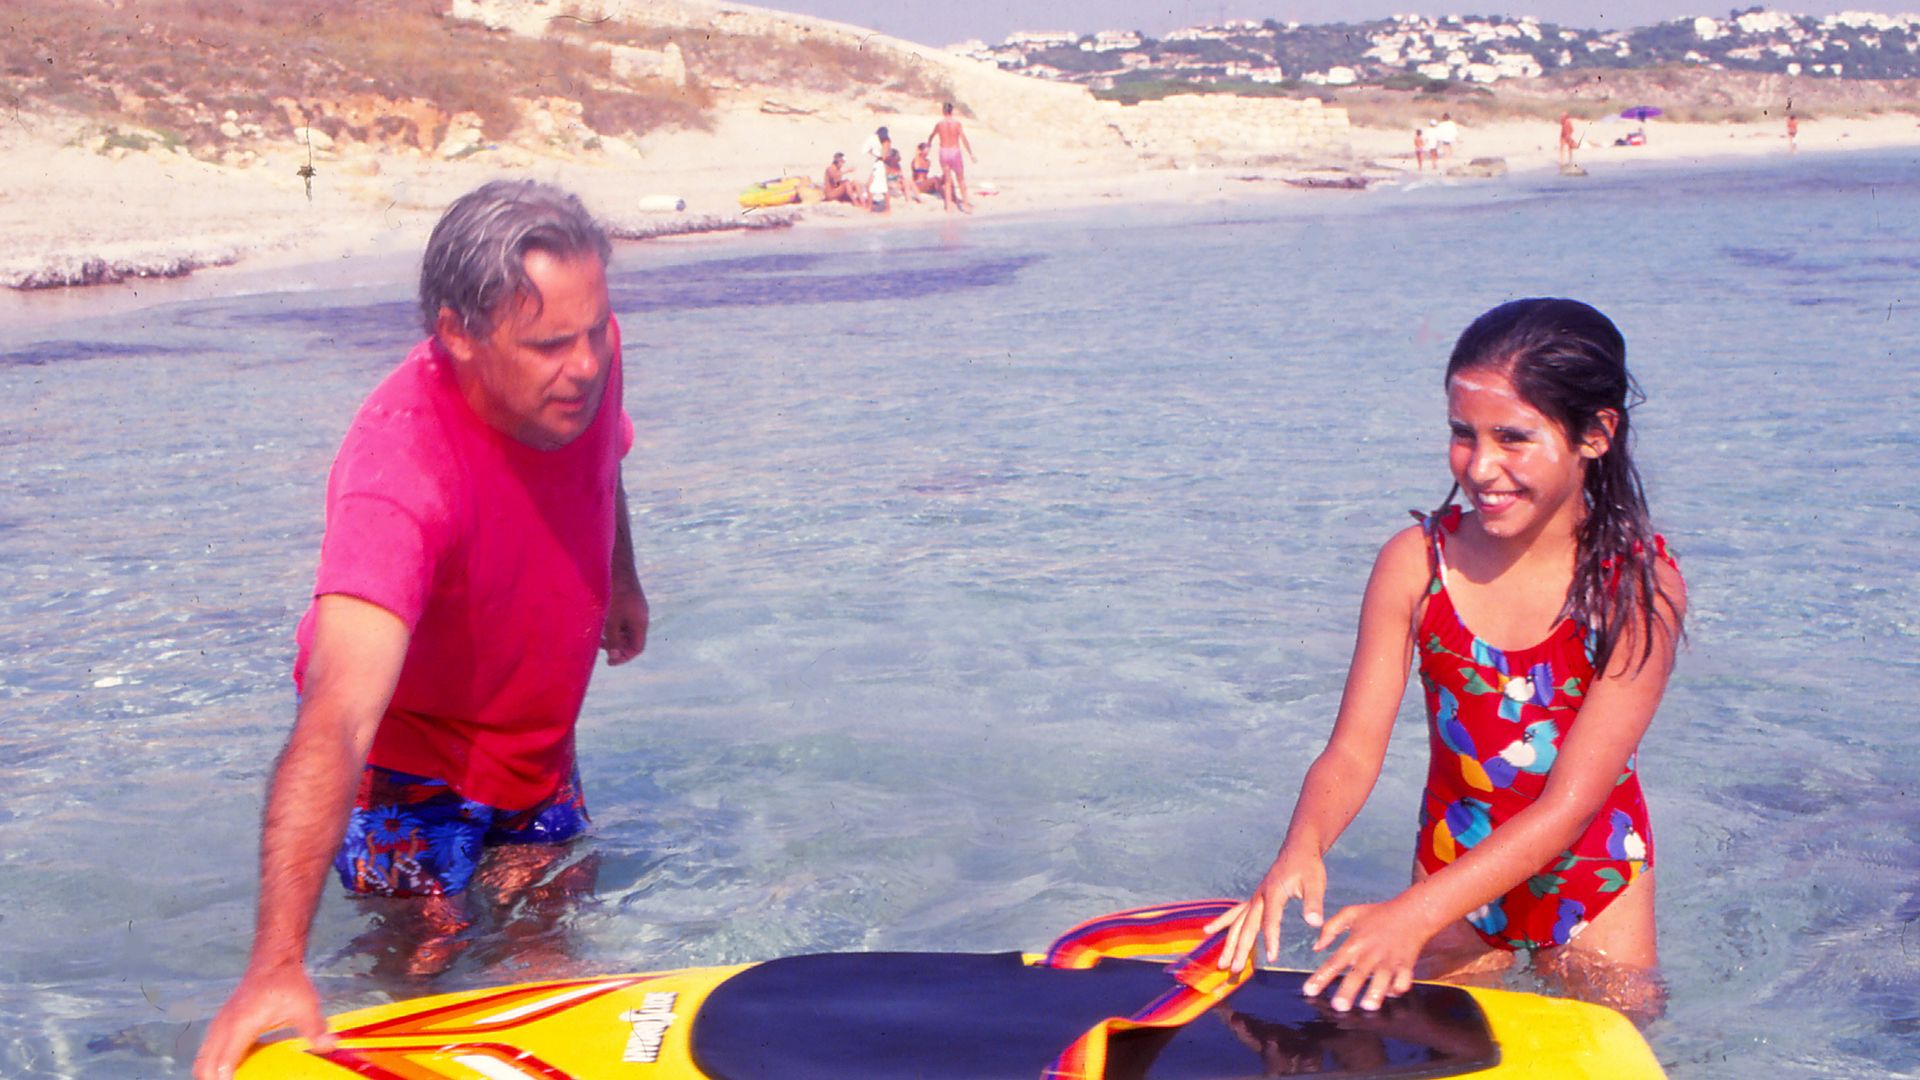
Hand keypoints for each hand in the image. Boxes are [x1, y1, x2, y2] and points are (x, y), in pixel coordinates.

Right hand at [193, 961, 331, 1078]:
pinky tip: (236, 1070)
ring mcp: (218, 1025)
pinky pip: (208, 1052)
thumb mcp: (305, 1005)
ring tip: (236, 1079)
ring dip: (212, 1074)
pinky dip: (214, 1064)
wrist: (273, 961)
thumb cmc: (288, 982)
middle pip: (204, 1066)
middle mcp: (223, 1026)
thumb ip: (314, 1028)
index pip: (222, 1063)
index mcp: (241, 1025)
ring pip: (202, 1060)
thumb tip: (329, 1046)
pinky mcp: (220, 1025)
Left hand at [602, 579, 648, 664]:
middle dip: (617, 647)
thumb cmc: (613, 592)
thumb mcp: (611, 619)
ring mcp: (635, 608)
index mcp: (640, 622)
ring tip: (597, 636)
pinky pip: (622, 619)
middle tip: (599, 647)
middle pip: (632, 639)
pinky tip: (599, 622)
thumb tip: (615, 657)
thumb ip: (614, 639)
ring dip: (613, 636)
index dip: (623, 657)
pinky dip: (612, 625)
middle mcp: (640, 616)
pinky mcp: (628, 600)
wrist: (616, 564)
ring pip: (626, 629)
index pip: (637, 647)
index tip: (608, 661)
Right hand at [1204, 845, 1326, 972]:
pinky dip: (1223, 923)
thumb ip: (1313, 903)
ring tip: (1221, 963)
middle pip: (1246, 925)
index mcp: (1274, 892)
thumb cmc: (1307, 866)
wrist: (1297, 849)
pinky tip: (1209, 931)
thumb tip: (1315, 923)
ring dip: (1229, 943)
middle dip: (1240, 948)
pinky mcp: (1254, 899)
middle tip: (1234, 969)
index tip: (1272, 958)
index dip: (1271, 939)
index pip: (1270, 920)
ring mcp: (1254, 898)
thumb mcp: (1315, 883)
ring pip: (1237, 923)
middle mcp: (1259, 897)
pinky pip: (1235, 913)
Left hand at [1301, 897, 1437, 1012]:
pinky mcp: (1406, 965)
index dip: (1321, 977)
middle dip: (1348, 991)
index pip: (1334, 962)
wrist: (1412, 912)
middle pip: (1358, 974)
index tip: (1309, 991)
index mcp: (1355, 942)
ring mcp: (1390, 960)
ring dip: (1375, 993)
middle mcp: (1371, 953)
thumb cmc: (1378, 913)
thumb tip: (1316, 947)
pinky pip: (1402, 981)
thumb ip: (1330, 928)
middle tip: (1339, 1007)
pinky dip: (1397, 989)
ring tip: (1367, 1006)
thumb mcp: (1350, 913)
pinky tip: (1390, 993)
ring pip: (1383, 979)